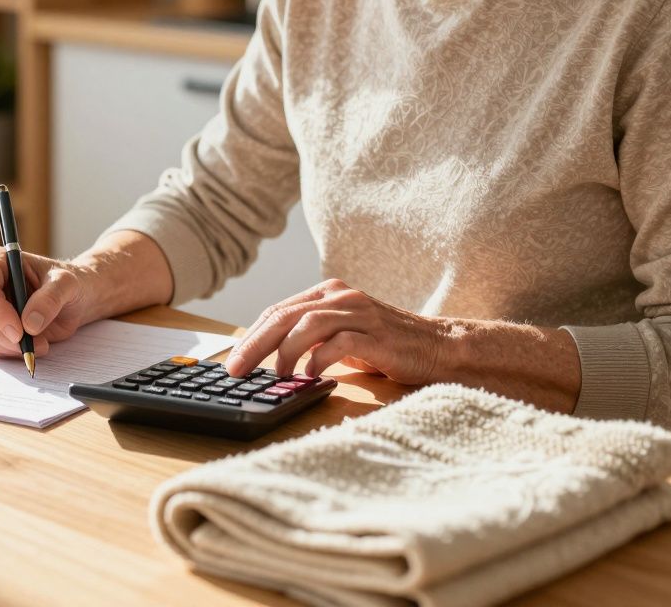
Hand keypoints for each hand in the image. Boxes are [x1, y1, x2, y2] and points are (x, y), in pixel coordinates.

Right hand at [0, 246, 96, 357]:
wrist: (72, 300)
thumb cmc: (67, 284)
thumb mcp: (66, 284)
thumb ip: (50, 299)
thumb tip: (29, 323)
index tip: (19, 331)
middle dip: (4, 335)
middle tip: (33, 342)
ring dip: (11, 346)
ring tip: (41, 342)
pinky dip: (12, 351)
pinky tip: (34, 343)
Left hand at [224, 278, 450, 382]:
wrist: (437, 347)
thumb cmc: (385, 345)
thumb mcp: (340, 336)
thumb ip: (310, 339)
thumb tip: (268, 360)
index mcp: (327, 293)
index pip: (277, 311)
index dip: (251, 336)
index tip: (233, 361)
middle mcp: (340, 296)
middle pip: (284, 316)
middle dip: (254, 344)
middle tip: (236, 369)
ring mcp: (359, 313)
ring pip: (307, 325)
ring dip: (285, 352)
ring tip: (278, 375)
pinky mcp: (376, 334)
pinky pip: (339, 343)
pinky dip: (319, 360)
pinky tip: (310, 375)